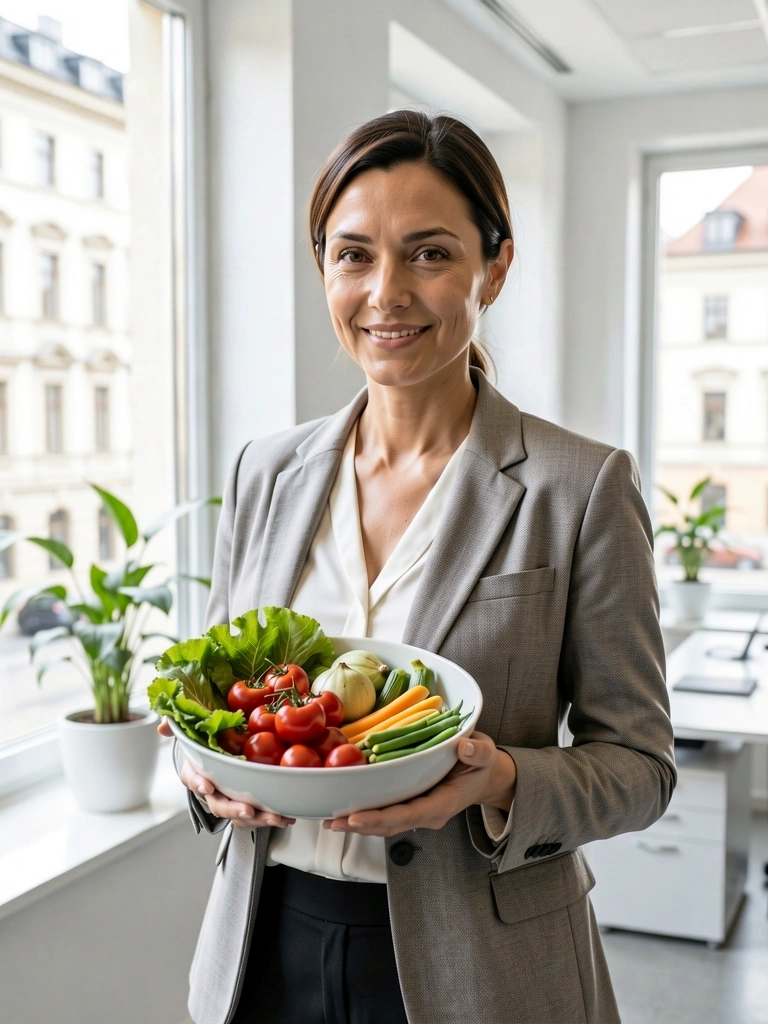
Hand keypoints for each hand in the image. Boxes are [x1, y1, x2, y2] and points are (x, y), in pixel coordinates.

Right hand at [156, 718, 294, 828]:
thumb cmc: (203, 744)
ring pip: (240, 815)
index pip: (193, 779)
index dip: (198, 783)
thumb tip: (163, 727)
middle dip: (234, 809)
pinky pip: (256, 815)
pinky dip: (271, 817)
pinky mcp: (246, 804)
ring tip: (275, 817)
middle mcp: (211, 791)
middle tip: (247, 810)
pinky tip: (287, 816)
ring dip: (258, 818)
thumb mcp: (189, 732)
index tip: (207, 785)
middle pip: (219, 805)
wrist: (213, 756)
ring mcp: (229, 799)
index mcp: (195, 773)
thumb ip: (177, 727)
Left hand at [322, 731, 515, 836]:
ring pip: (385, 824)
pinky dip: (365, 815)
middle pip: (390, 824)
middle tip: (333, 821)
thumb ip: (477, 752)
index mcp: (443, 803)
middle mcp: (428, 813)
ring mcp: (419, 812)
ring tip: (331, 820)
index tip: (356, 817)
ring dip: (358, 824)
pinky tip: (345, 811)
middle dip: (360, 824)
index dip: (381, 817)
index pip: (409, 814)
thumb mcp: (485, 754)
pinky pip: (387, 816)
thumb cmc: (481, 763)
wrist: (484, 776)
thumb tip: (463, 747)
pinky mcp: (411, 806)